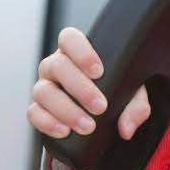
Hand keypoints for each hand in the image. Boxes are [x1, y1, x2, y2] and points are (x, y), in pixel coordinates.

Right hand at [26, 26, 151, 140]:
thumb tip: (126, 128)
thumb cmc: (114, 95)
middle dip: (80, 88)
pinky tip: (65, 131)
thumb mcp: (132, 96)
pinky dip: (48, 123)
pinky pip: (33, 113)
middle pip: (57, 66)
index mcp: (77, 52)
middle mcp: (56, 66)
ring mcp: (44, 86)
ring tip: (87, 126)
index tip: (98, 71)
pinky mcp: (37, 109)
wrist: (100, 119)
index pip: (69, 38)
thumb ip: (136, 106)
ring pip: (43, 91)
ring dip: (66, 109)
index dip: (81, 52)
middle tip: (100, 106)